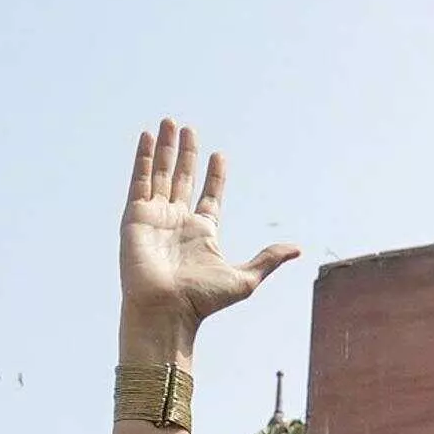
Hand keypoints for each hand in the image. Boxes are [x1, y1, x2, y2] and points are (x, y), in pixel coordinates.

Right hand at [113, 119, 297, 358]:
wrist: (166, 311)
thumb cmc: (202, 300)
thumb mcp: (244, 279)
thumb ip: (267, 259)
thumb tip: (297, 250)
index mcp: (203, 233)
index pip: (209, 195)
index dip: (214, 175)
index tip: (219, 154)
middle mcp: (178, 222)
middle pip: (183, 178)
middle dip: (186, 153)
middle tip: (188, 127)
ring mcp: (155, 217)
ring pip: (161, 174)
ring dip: (165, 148)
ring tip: (169, 122)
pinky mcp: (135, 216)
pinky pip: (140, 181)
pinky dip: (144, 158)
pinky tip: (149, 137)